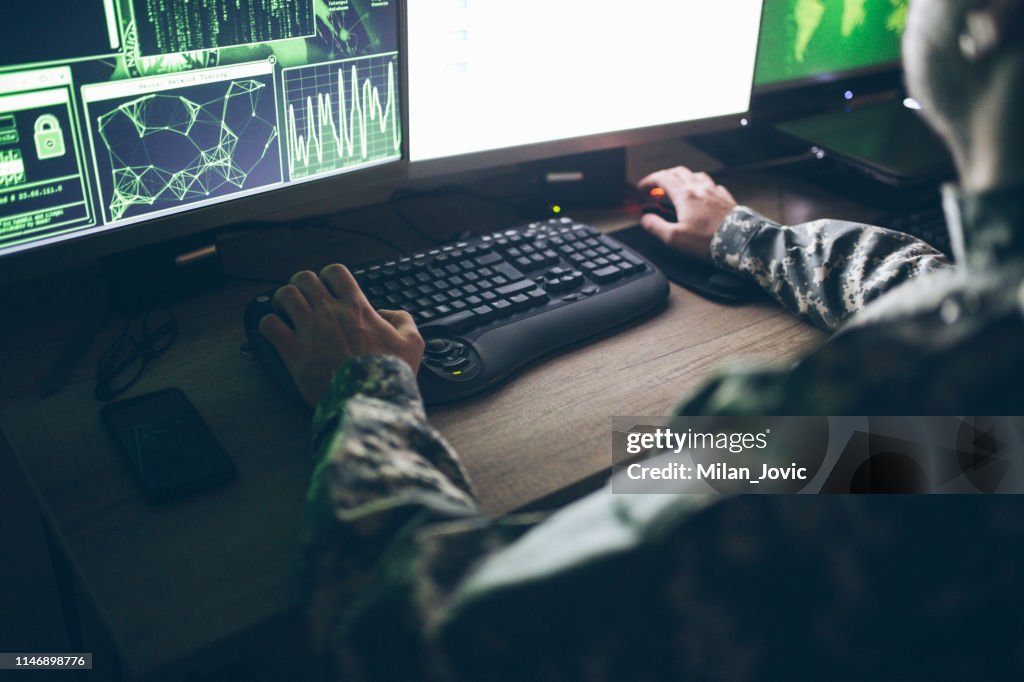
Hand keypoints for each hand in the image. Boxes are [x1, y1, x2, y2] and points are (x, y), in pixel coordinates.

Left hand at [258, 264, 424, 406]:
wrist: (371, 400)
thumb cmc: (390, 373)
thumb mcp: (412, 344)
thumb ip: (403, 321)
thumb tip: (388, 313)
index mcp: (357, 307)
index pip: (335, 272)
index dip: (327, 277)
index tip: (328, 290)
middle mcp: (330, 313)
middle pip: (304, 278)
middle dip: (301, 286)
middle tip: (303, 300)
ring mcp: (310, 330)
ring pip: (285, 295)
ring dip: (282, 301)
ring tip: (285, 312)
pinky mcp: (294, 352)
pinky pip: (269, 325)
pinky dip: (269, 325)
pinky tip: (275, 332)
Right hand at [637, 166, 736, 259]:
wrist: (739, 241)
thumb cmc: (708, 240)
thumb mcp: (674, 238)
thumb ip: (656, 226)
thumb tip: (645, 219)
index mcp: (684, 196)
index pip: (662, 179)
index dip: (649, 181)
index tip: (642, 187)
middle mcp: (699, 189)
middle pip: (678, 171)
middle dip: (664, 176)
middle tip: (657, 186)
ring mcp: (714, 192)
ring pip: (696, 175)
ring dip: (683, 177)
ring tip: (678, 187)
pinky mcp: (726, 199)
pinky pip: (712, 185)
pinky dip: (702, 186)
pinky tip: (702, 194)